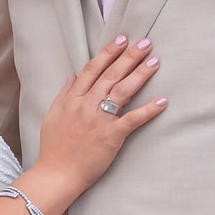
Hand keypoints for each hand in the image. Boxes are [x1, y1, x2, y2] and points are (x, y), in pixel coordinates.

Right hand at [36, 36, 167, 191]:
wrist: (56, 174)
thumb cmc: (53, 148)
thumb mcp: (52, 116)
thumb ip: (63, 94)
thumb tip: (72, 76)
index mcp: (73, 99)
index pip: (93, 69)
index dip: (108, 52)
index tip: (121, 39)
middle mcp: (86, 106)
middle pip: (111, 75)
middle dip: (128, 57)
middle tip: (145, 42)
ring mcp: (99, 120)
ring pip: (122, 91)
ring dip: (139, 74)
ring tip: (154, 61)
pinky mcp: (111, 137)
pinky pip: (132, 120)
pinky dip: (148, 110)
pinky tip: (162, 101)